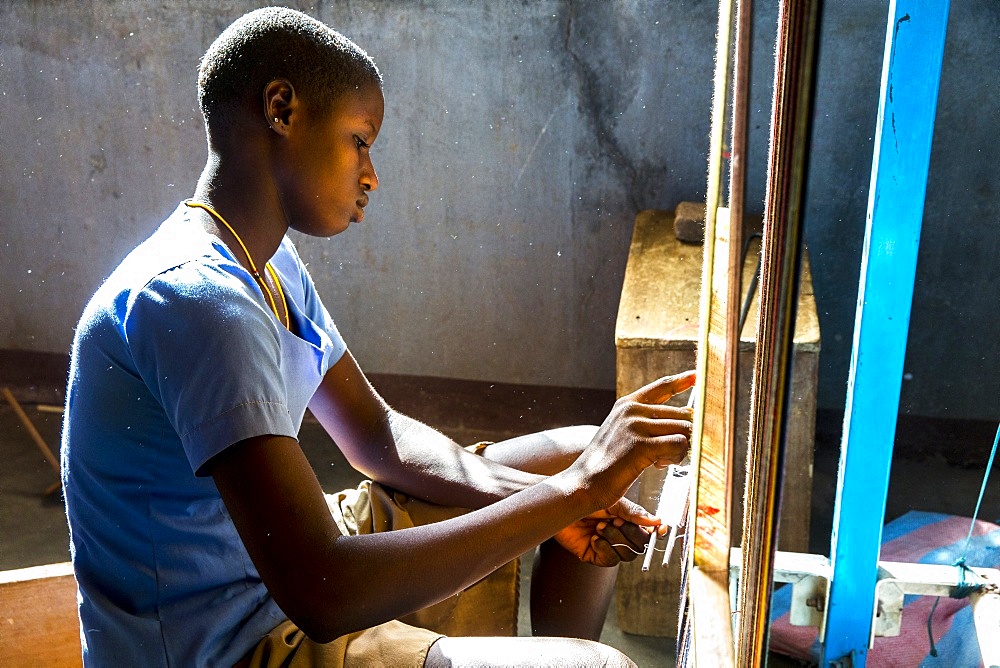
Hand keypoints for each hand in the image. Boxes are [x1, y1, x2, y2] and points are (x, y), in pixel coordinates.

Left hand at [554, 497, 658, 565]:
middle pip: (640, 545)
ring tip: (599, 527)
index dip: (656, 533)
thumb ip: (633, 513)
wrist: (560, 505)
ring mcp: (608, 546)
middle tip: (614, 520)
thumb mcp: (612, 502)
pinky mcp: (595, 556)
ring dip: (615, 540)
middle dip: (630, 533)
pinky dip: (604, 549)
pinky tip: (594, 538)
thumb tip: (656, 522)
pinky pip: (610, 561)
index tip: (661, 529)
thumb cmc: (584, 497)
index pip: (648, 532)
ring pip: (627, 555)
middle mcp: (620, 535)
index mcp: (627, 520)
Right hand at [567, 371, 695, 513]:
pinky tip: (657, 465)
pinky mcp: (641, 445)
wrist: (583, 484)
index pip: (661, 386)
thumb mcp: (621, 434)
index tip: (697, 375)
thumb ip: (645, 423)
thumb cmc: (605, 465)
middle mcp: (632, 410)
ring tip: (659, 461)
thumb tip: (683, 422)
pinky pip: (679, 445)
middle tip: (664, 455)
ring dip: (680, 450)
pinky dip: (675, 458)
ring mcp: (636, 425)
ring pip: (684, 429)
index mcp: (626, 404)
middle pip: (682, 414)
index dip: (682, 380)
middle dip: (682, 436)